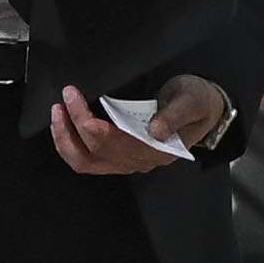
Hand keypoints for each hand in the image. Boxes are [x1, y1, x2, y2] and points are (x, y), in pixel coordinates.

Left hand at [48, 78, 227, 175]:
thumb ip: (175, 114)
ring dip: (66, 141)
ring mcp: (129, 161)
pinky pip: (89, 161)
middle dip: (72, 127)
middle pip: (96, 154)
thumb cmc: (197, 102)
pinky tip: (64, 128)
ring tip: (57, 114)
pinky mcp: (121, 156)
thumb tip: (157, 128)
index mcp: (157, 149)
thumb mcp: (192, 100)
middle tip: (64, 99)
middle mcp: (140, 160)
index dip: (89, 123)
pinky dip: (71, 146)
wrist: (206, 109)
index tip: (75, 98)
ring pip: (88, 164)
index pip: (114, 142)